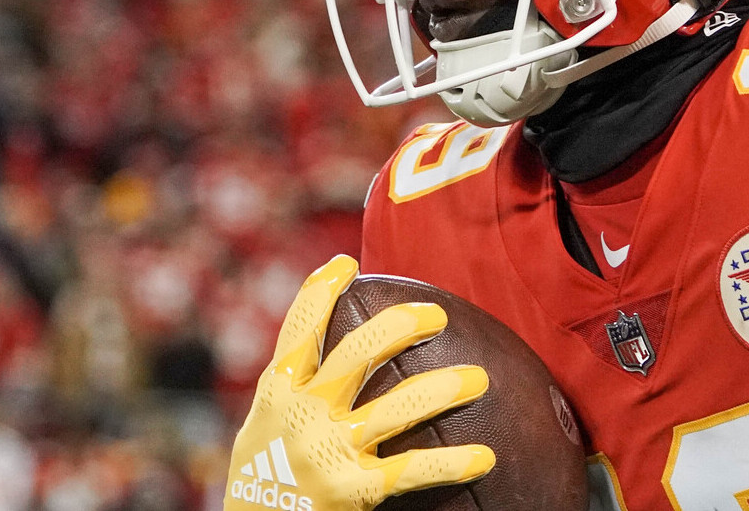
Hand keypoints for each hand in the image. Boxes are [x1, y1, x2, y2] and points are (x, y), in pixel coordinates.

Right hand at [224, 255, 494, 510]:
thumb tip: (338, 355)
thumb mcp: (262, 432)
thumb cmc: (263, 486)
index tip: (346, 262)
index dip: (320, 291)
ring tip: (479, 378)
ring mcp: (328, 451)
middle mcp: (301, 415)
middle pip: (358, 354)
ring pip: (397, 406)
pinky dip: (453, 463)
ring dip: (444, 388)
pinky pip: (413, 469)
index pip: (298, 330)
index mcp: (276, 395)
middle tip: (437, 316)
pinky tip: (486, 458)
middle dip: (400, 326)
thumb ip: (294, 395)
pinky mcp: (352, 489)